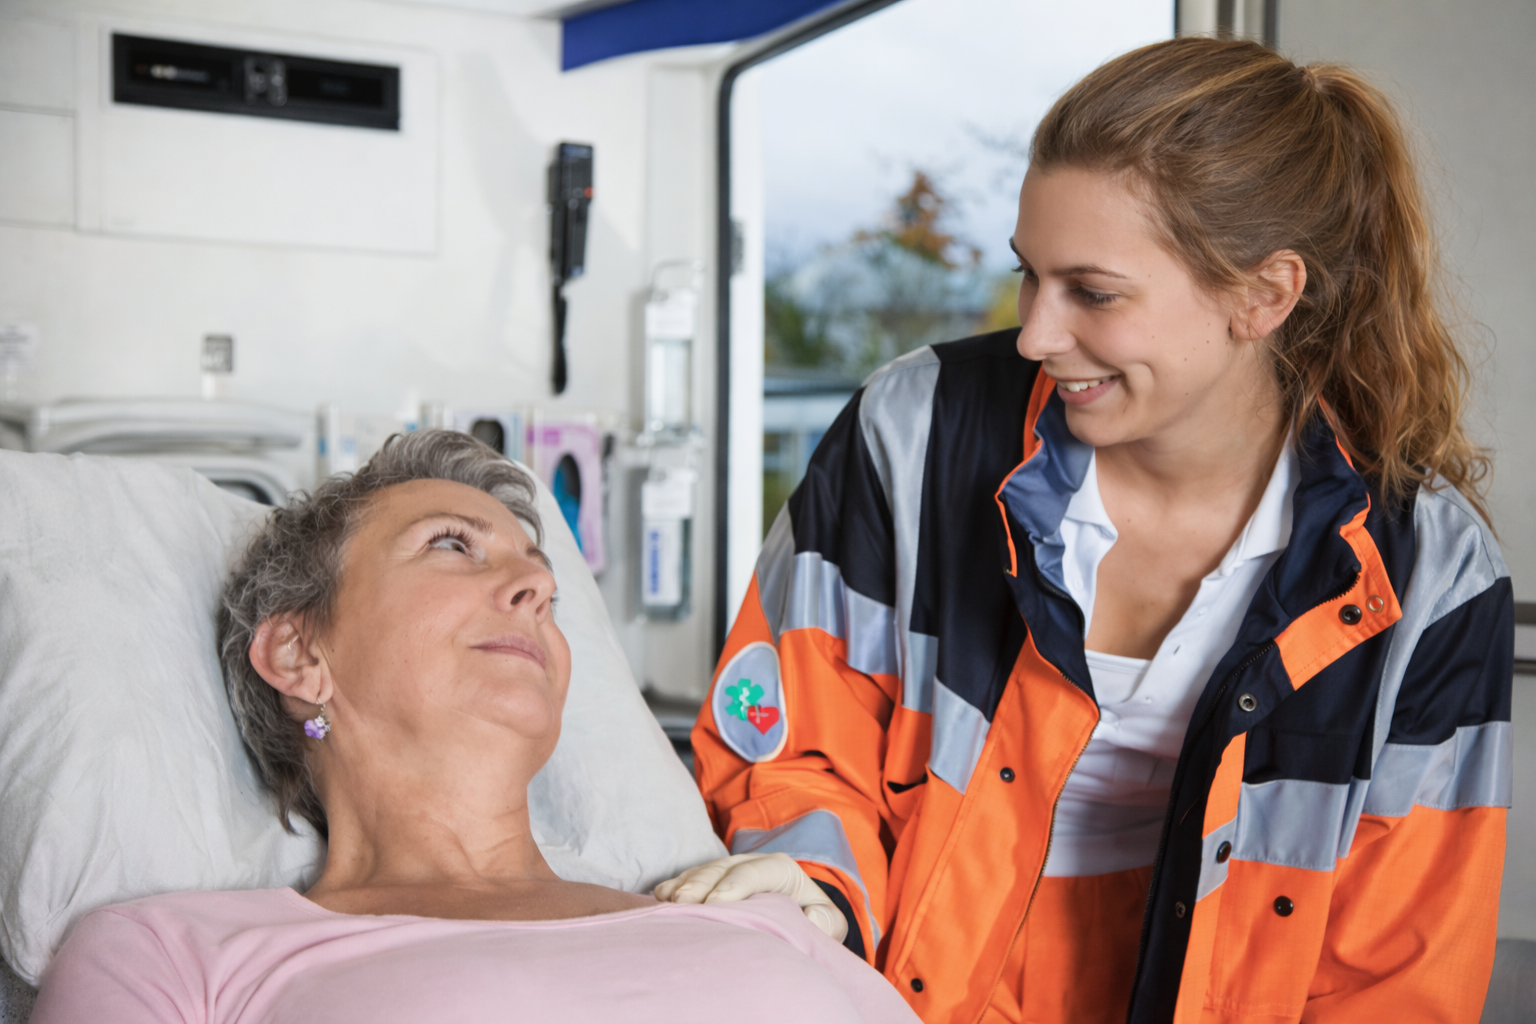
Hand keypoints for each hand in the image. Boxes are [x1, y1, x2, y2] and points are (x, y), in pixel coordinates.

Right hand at [653, 852, 848, 941]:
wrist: (800, 912)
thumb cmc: (812, 919)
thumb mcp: (830, 922)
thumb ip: (826, 921)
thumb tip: (811, 917)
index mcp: (781, 869)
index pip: (756, 871)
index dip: (735, 885)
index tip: (717, 904)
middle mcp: (751, 863)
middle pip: (723, 868)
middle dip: (702, 884)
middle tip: (684, 904)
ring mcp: (728, 870)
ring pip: (703, 871)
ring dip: (684, 885)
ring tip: (668, 901)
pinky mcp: (711, 880)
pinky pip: (689, 878)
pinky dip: (674, 886)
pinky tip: (659, 897)